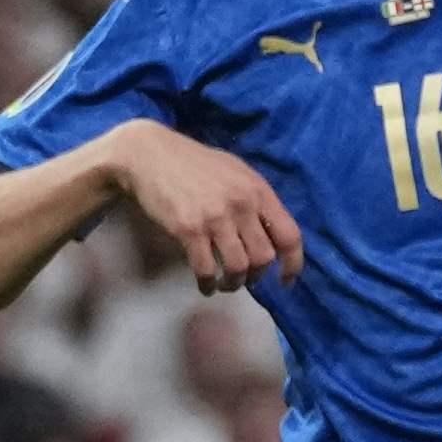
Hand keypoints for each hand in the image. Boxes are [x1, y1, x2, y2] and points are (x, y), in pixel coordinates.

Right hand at [107, 120, 305, 293]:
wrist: (150, 155)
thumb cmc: (195, 163)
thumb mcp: (236, 172)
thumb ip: (256, 200)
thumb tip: (272, 233)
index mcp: (258, 191)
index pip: (289, 235)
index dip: (292, 263)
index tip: (285, 280)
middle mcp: (242, 205)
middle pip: (264, 257)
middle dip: (257, 276)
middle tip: (247, 279)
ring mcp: (215, 218)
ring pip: (238, 267)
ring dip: (233, 283)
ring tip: (226, 284)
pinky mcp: (188, 229)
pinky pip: (206, 268)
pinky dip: (208, 284)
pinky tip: (205, 286)